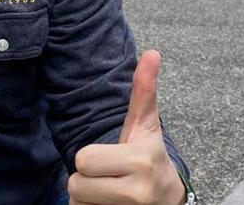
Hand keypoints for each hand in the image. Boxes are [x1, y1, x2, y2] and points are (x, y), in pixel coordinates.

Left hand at [68, 51, 186, 204]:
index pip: (82, 159)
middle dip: (86, 179)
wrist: (167, 199)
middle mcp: (137, 193)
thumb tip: (152, 53)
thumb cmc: (149, 156)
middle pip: (76, 184)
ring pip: (77, 202)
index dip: (90, 158)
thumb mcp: (146, 126)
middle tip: (107, 175)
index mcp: (140, 162)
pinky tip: (109, 204)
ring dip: (86, 197)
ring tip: (110, 190)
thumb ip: (144, 91)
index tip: (110, 158)